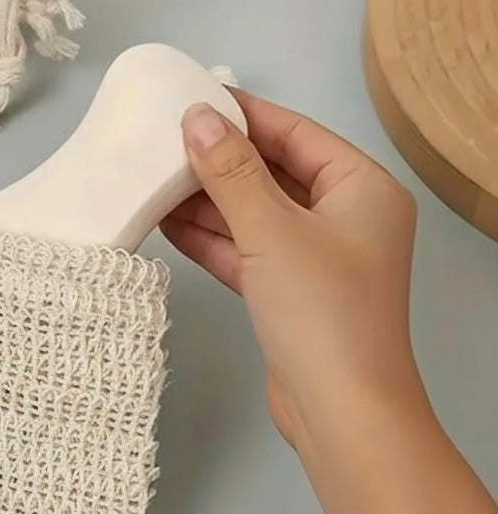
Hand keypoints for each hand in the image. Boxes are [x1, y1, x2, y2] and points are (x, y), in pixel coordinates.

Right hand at [160, 90, 421, 446]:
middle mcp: (344, 216)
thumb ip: (230, 170)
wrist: (340, 413)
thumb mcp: (271, 229)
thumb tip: (196, 117)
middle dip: (218, 160)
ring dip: (207, 200)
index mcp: (361, 188)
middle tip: (161, 140)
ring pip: (253, 212)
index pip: (295, 133)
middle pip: (272, 172)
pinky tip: (165, 222)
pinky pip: (245, 249)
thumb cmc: (321, 311)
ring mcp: (315, 256)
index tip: (191, 99)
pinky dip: (210, 238)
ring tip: (151, 178)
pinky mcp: (288, 291)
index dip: (243, 114)